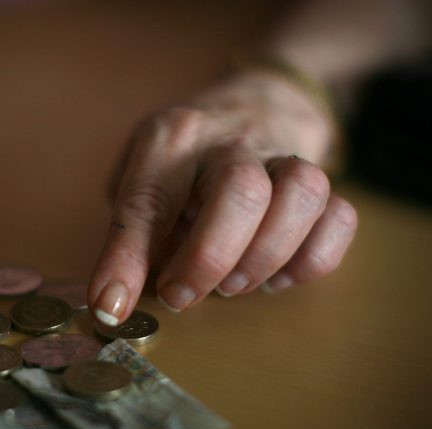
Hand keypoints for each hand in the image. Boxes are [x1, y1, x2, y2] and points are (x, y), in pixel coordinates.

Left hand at [89, 71, 357, 325]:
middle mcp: (228, 141)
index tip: (110, 306)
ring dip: (265, 255)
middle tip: (182, 295)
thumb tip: (121, 298)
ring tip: (234, 285)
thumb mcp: (140, 177)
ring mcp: (281, 154)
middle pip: (239, 190)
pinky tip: (278, 276)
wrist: (256, 101)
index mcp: (170, 139)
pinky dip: (312, 259)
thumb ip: (133, 230)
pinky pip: (339, 216)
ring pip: (301, 193)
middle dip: (209, 258)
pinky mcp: (320, 177)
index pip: (145, 200)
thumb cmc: (185, 157)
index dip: (125, 259)